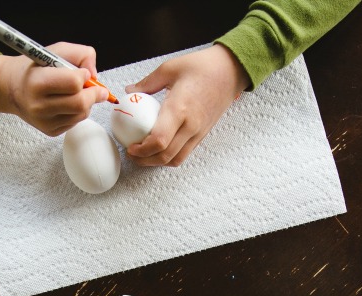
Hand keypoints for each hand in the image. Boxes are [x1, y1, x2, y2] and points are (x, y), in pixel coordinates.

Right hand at [0, 42, 108, 136]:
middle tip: (94, 86)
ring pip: (82, 114)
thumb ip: (81, 54)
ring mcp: (44, 122)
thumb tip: (95, 75)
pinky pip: (75, 122)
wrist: (11, 88)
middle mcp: (39, 106)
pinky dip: (78, 111)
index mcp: (38, 82)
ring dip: (87, 102)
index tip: (82, 72)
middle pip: (81, 103)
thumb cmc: (35, 68)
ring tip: (77, 93)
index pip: (74, 83)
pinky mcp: (50, 131)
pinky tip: (68, 103)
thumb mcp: (56, 50)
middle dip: (93, 93)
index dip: (84, 76)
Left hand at [125, 44, 249, 166]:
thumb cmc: (202, 66)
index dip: (141, 150)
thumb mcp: (169, 68)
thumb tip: (130, 92)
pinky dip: (169, 157)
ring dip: (157, 162)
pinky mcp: (203, 135)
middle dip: (144, 160)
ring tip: (143, 154)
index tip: (130, 147)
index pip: (159, 141)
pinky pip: (184, 154)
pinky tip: (159, 148)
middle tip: (132, 154)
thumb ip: (147, 83)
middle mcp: (191, 125)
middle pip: (165, 156)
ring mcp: (199, 132)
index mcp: (180, 108)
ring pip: (175, 160)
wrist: (231, 70)